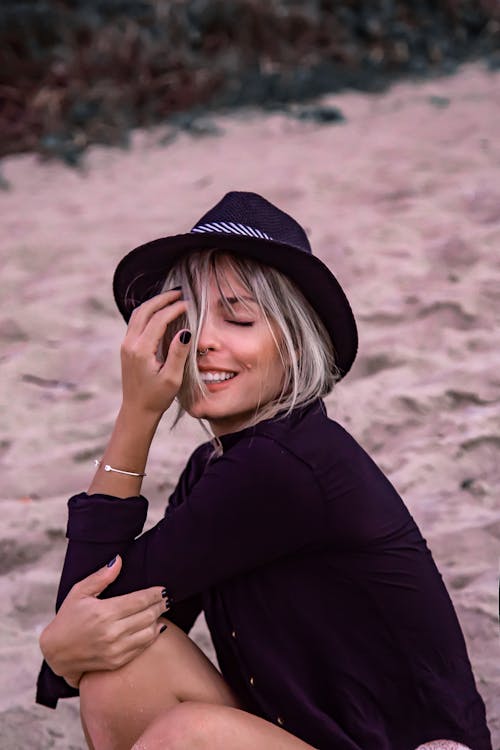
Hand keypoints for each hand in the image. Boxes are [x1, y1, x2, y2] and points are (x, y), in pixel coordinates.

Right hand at [39, 556, 169, 687]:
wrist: (56, 652)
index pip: (140, 600)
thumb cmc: (68, 617)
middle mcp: (112, 632)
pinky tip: (155, 628)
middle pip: (148, 615)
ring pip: (148, 632)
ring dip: (158, 620)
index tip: (163, 589)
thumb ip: (101, 577)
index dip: (155, 594)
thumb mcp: (79, 592)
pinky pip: (141, 648)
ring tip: (161, 611)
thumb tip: (119, 560)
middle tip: (167, 599)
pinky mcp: (116, 662)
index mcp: (104, 612)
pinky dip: (152, 636)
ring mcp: (115, 649)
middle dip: (161, 605)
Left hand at [120, 288, 191, 415]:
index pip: (158, 319)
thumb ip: (178, 353)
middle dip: (162, 299)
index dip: (174, 308)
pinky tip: (161, 313)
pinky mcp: (126, 347)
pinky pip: (136, 322)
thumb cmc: (157, 397)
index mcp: (141, 350)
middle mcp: (130, 344)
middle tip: (180, 293)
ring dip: (154, 303)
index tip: (189, 303)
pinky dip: (149, 312)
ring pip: (138, 314)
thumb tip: (186, 330)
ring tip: (171, 299)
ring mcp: (126, 344)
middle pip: (144, 310)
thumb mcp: (172, 378)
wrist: (136, 410)